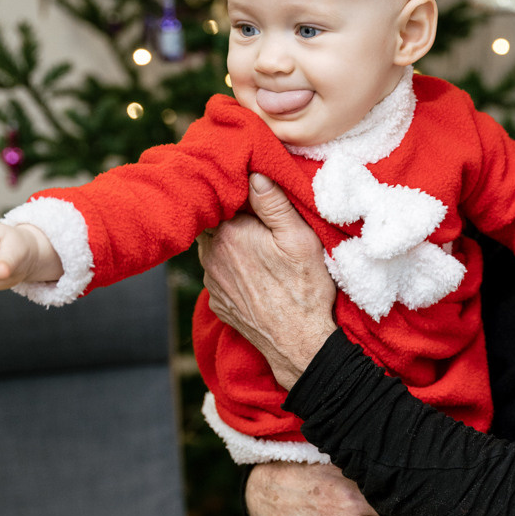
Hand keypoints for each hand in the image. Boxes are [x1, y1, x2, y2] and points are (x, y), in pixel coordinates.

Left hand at [197, 174, 337, 388]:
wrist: (299, 342)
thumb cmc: (303, 288)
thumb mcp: (299, 238)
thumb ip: (274, 203)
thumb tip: (254, 173)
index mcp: (229, 232)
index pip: (218, 197)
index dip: (232, 190)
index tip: (247, 189)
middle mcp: (211, 255)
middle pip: (212, 222)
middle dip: (227, 216)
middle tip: (252, 216)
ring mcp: (211, 281)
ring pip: (212, 249)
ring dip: (227, 243)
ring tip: (253, 245)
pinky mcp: (217, 302)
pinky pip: (217, 275)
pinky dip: (229, 270)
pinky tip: (252, 274)